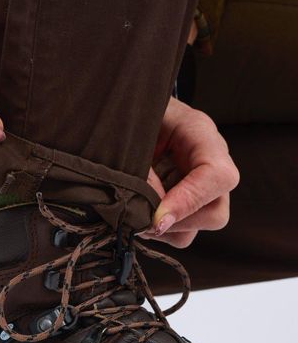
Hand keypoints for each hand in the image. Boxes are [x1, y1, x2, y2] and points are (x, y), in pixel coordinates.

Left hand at [142, 98, 238, 247]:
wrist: (125, 110)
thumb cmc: (127, 114)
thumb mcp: (130, 136)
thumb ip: (142, 172)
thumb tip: (151, 213)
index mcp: (199, 133)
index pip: (217, 176)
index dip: (189, 202)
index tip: (156, 218)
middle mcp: (209, 162)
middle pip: (216, 212)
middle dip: (176, 222)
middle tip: (141, 219)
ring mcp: (201, 185)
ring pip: (198, 228)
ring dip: (165, 230)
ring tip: (136, 216)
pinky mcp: (186, 202)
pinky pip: (182, 232)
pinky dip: (160, 231)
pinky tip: (140, 214)